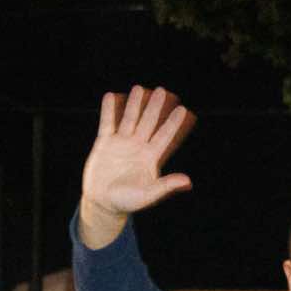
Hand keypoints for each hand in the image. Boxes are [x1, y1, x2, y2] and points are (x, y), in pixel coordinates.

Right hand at [78, 87, 197, 247]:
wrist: (103, 203)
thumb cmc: (127, 201)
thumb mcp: (148, 195)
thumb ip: (166, 186)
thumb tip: (188, 181)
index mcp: (150, 157)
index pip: (164, 136)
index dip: (172, 123)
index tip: (182, 109)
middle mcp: (137, 147)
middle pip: (148, 122)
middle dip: (154, 107)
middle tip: (162, 90)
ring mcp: (121, 143)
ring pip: (129, 119)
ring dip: (134, 104)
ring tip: (138, 88)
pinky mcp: (104, 143)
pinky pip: (107, 123)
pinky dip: (108, 110)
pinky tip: (110, 96)